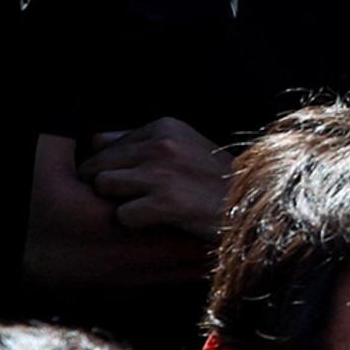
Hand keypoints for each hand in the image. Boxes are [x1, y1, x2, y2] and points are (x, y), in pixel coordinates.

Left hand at [80, 117, 228, 236]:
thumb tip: (94, 143)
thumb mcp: (185, 146)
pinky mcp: (167, 203)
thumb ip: (142, 141)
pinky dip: (136, 223)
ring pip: (103, 186)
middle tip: (134, 199)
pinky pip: (121, 215)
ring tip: (146, 208)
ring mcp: (163, 172)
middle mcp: (161, 143)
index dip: (107, 167)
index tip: (127, 181)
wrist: (254, 206)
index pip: (100, 143)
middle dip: (107, 185)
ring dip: (118, 202)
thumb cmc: (214, 181)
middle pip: (97, 165)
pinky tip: (159, 222)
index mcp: (164, 126)